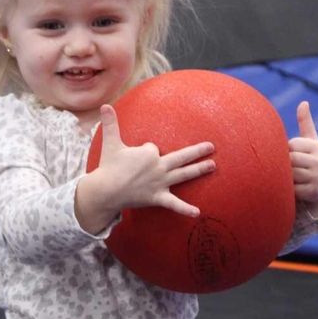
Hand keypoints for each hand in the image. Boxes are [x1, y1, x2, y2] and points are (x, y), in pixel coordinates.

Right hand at [77, 105, 214, 231]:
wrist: (105, 191)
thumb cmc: (108, 167)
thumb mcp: (110, 143)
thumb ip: (110, 124)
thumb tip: (104, 105)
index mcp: (149, 153)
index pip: (154, 148)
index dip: (144, 152)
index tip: (133, 161)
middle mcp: (159, 166)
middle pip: (181, 157)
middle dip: (197, 151)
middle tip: (212, 147)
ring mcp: (161, 183)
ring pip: (184, 174)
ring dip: (199, 170)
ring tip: (213, 166)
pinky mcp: (158, 197)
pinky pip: (174, 204)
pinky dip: (185, 209)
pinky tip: (197, 212)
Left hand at [289, 101, 317, 205]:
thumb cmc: (312, 159)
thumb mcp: (311, 141)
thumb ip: (305, 123)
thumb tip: (303, 102)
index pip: (291, 145)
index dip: (286, 151)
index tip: (292, 156)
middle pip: (289, 160)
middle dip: (284, 165)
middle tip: (288, 169)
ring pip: (289, 175)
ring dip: (285, 177)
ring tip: (290, 178)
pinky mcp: (313, 192)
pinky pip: (292, 189)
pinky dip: (288, 190)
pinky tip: (293, 189)